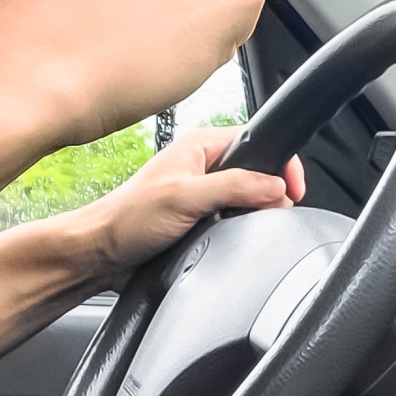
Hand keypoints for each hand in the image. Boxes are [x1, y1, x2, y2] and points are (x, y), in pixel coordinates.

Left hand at [88, 126, 305, 287]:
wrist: (102, 254)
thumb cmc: (128, 219)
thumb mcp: (184, 198)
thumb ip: (233, 187)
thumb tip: (274, 186)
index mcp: (198, 146)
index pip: (256, 142)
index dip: (280, 164)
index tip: (293, 190)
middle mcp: (202, 166)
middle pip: (257, 173)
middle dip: (270, 194)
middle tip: (272, 214)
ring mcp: (201, 193)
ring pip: (247, 200)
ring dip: (253, 215)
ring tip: (243, 228)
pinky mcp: (199, 219)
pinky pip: (233, 221)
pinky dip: (239, 230)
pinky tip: (231, 239)